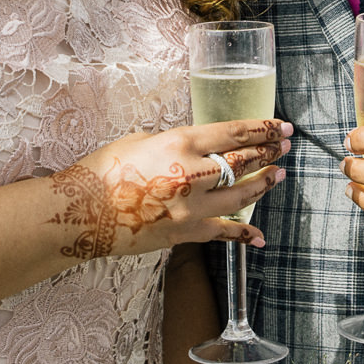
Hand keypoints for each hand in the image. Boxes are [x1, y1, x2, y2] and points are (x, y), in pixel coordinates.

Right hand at [47, 119, 290, 259]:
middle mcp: (192, 174)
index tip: (280, 127)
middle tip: (283, 147)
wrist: (80, 212)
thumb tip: (196, 147)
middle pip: (242, 161)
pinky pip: (223, 232)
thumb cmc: (103, 171)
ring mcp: (191, 207)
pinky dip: (244, 234)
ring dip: (262, 184)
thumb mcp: (142, 140)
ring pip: (241, 195)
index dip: (262, 129)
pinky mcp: (185, 233)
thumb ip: (175, 143)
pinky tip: (260, 236)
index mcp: (180, 144)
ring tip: (278, 176)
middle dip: (267, 152)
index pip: (233, 133)